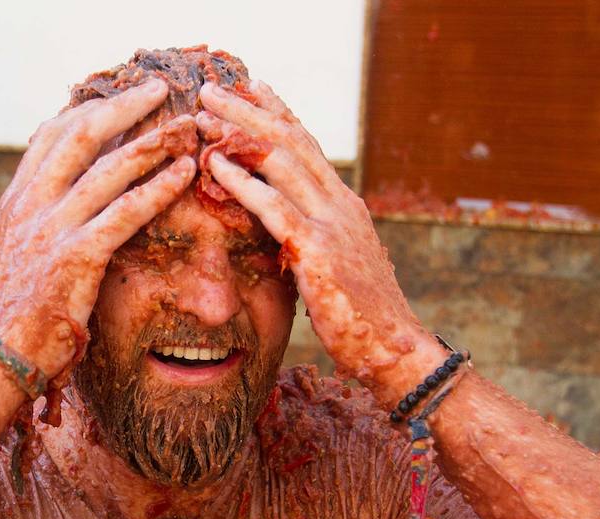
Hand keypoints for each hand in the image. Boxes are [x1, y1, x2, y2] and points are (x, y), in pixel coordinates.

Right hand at [0, 79, 197, 380]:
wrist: (0, 356)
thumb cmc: (18, 314)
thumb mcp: (19, 254)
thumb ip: (40, 220)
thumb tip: (68, 199)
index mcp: (15, 201)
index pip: (50, 134)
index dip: (89, 109)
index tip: (122, 98)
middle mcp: (30, 205)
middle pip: (80, 133)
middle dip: (125, 106)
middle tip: (160, 89)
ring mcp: (52, 229)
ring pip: (109, 167)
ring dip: (153, 141)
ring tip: (186, 128)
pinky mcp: (76, 257)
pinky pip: (126, 211)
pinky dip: (159, 187)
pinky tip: (184, 174)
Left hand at [198, 81, 442, 398]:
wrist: (395, 349)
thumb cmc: (363, 318)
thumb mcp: (335, 267)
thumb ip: (312, 242)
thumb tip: (285, 235)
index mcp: (344, 205)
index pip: (307, 145)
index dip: (277, 113)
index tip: (250, 86)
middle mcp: (340, 204)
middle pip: (290, 140)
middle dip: (249, 109)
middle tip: (213, 86)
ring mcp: (331, 224)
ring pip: (281, 161)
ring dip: (238, 134)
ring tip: (204, 114)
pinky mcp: (318, 251)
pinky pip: (273, 207)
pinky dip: (242, 182)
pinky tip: (214, 164)